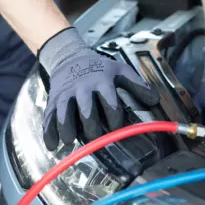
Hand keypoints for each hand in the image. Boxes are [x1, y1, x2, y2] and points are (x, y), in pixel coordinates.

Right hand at [39, 28, 158, 150]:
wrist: (70, 58)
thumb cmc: (99, 68)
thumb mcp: (120, 71)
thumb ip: (137, 85)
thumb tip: (155, 100)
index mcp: (101, 81)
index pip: (110, 102)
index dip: (114, 118)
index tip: (117, 128)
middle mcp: (82, 89)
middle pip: (86, 111)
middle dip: (91, 127)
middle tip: (95, 139)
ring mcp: (65, 95)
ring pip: (64, 114)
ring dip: (67, 129)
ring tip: (70, 141)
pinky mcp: (53, 102)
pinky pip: (48, 118)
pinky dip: (49, 133)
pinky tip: (52, 146)